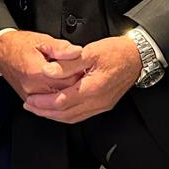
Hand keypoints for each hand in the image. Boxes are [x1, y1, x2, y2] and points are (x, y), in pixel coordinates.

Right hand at [0, 30, 85, 102]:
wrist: (1, 52)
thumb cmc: (19, 45)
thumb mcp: (41, 40)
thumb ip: (60, 47)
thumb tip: (77, 51)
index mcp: (37, 72)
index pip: (68, 79)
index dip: (78, 72)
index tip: (82, 66)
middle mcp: (33, 87)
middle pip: (64, 92)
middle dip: (74, 83)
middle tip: (79, 72)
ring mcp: (30, 96)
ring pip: (57, 100)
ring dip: (66, 91)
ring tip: (68, 78)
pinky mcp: (28, 99)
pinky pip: (48, 103)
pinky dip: (56, 96)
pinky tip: (59, 86)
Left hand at [23, 35, 142, 124]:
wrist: (138, 56)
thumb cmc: (117, 52)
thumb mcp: (90, 52)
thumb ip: (67, 63)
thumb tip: (48, 71)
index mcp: (93, 88)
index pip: (61, 102)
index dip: (43, 102)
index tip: (30, 99)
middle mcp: (98, 101)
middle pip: (65, 114)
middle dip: (45, 112)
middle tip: (30, 106)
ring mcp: (102, 105)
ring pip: (73, 117)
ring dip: (54, 115)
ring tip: (40, 109)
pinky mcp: (104, 104)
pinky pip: (82, 114)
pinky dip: (67, 113)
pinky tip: (59, 108)